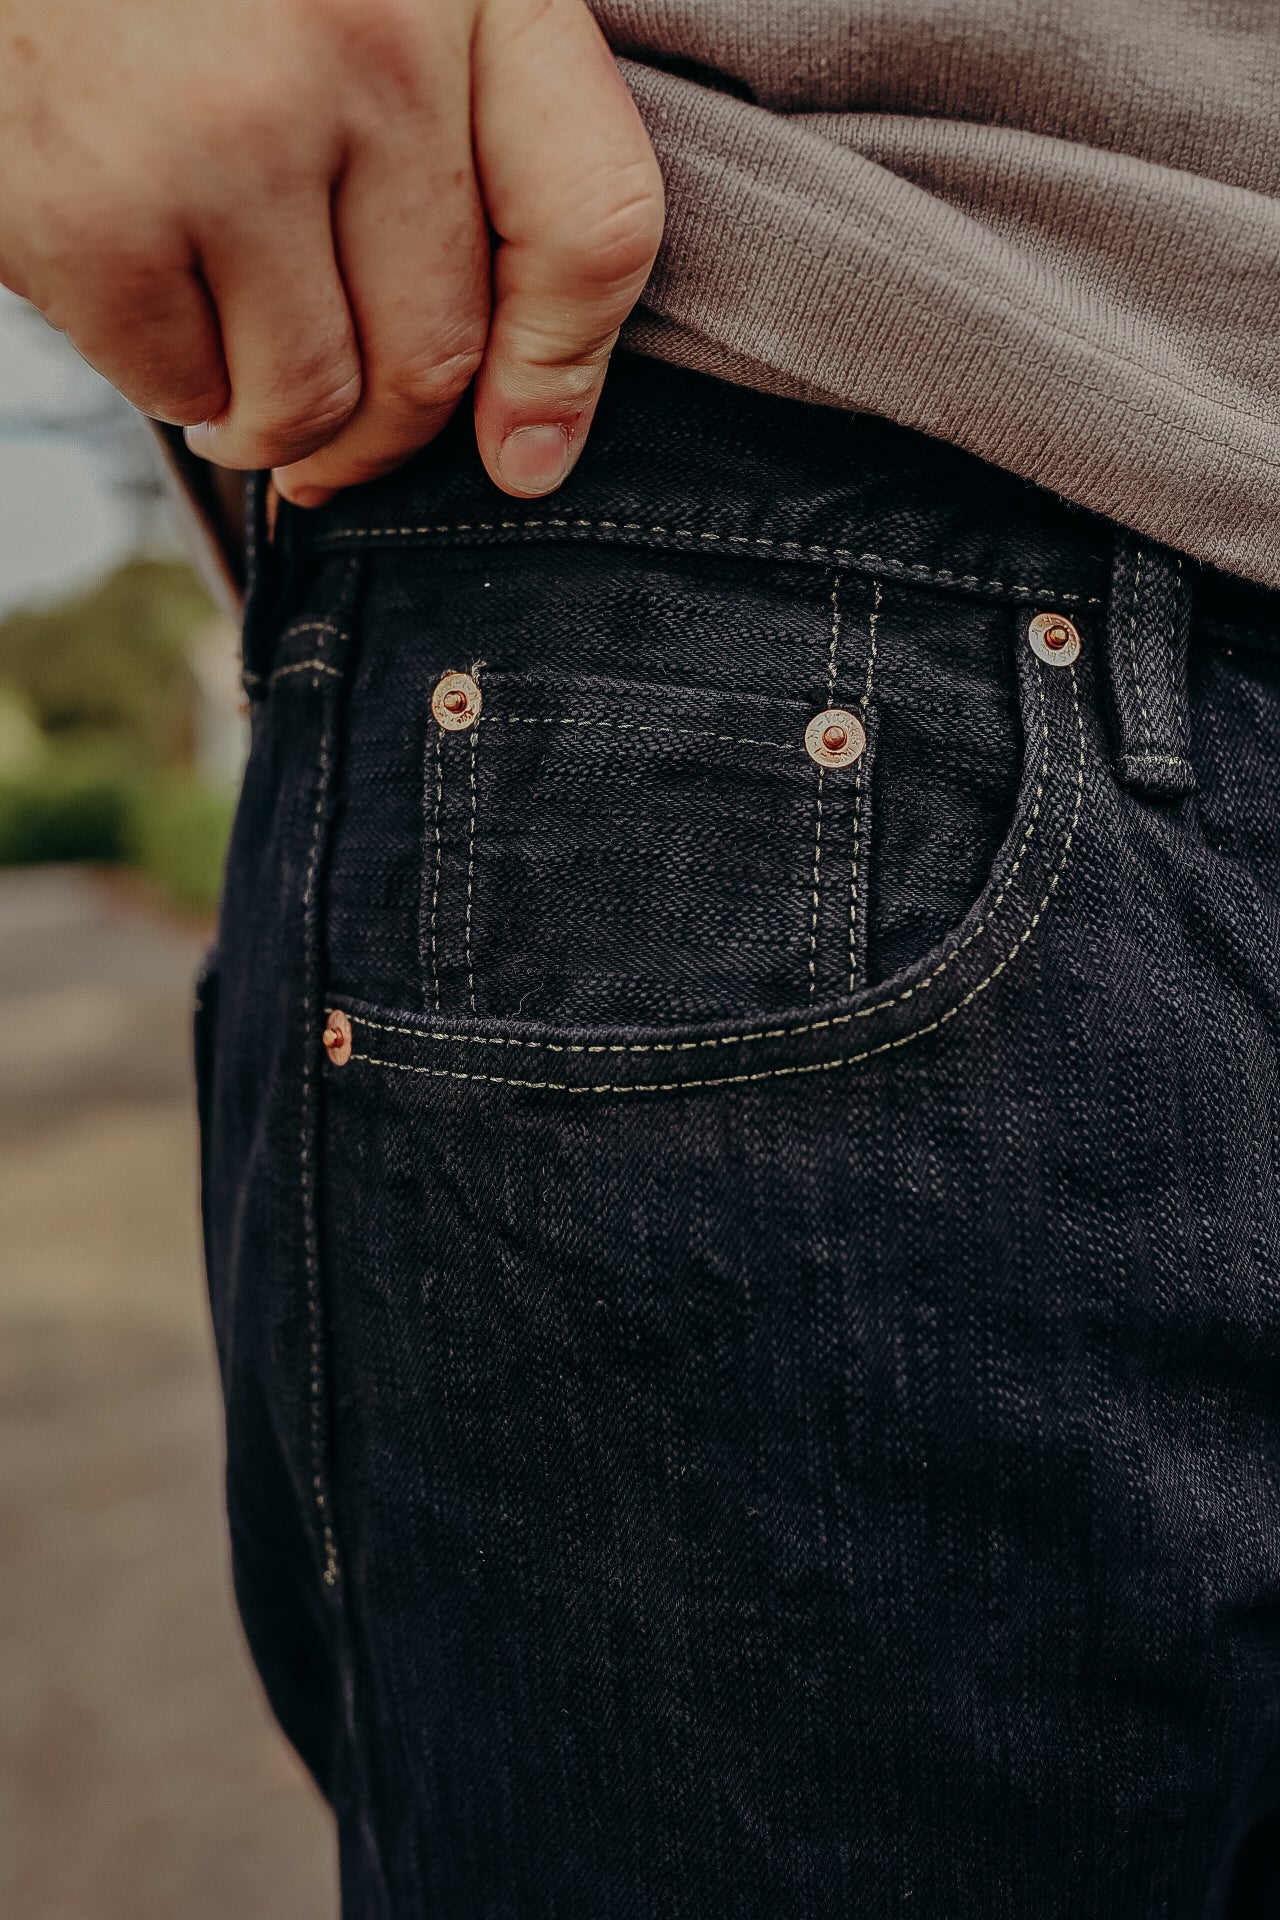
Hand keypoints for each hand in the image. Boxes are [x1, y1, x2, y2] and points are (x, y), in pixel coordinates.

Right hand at [0, 0, 663, 502]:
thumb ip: (457, 135)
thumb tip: (520, 433)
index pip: (591, 223)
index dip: (563, 372)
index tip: (524, 459)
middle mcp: (373, 39)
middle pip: (440, 352)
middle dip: (384, 439)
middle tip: (334, 441)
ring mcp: (234, 126)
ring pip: (316, 401)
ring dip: (278, 435)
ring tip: (237, 400)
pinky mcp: (101, 207)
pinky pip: (185, 389)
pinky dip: (173, 387)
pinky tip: (152, 315)